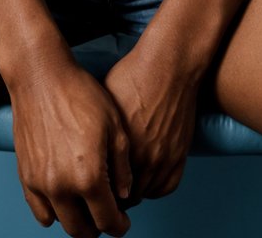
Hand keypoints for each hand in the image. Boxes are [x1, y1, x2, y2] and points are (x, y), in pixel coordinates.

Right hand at [8, 47, 133, 236]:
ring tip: (86, 205)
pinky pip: (39, 210)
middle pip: (82, 230)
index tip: (124, 220)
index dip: (119, 225)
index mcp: (89, 177)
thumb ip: (122, 167)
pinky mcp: (25, 175)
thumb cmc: (80, 94)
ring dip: (76, 220)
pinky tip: (64, 198)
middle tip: (107, 214)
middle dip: (98, 226)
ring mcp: (40, 183)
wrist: (40, 75)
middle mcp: (62, 187)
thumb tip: (124, 193)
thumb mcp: (115, 126)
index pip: (107, 220)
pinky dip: (53, 212)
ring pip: (60, 222)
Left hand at [102, 39, 198, 204]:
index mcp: (118, 147)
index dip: (95, 189)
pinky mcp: (180, 154)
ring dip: (133, 192)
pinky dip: (155, 187)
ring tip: (123, 185)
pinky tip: (145, 179)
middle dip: (112, 196)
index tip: (91, 187)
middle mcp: (142, 158)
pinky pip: (166, 186)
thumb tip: (80, 149)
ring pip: (144, 194)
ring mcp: (164, 158)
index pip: (102, 187)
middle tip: (105, 190)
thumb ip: (95, 133)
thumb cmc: (133, 76)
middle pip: (123, 196)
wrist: (169, 64)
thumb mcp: (103, 103)